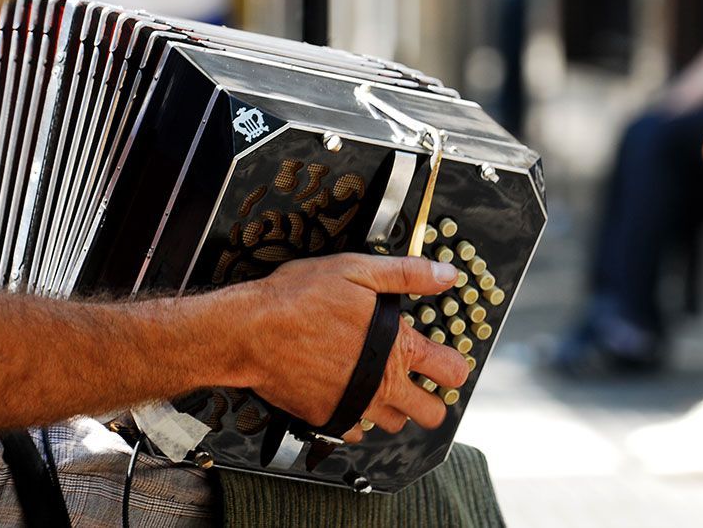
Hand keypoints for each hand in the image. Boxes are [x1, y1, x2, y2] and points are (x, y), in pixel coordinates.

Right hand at [233, 254, 469, 440]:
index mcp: (398, 348)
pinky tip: (345, 393)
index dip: (454, 366)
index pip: (452, 372)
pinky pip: (353, 432)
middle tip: (417, 382)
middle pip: (432, 413)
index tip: (445, 360)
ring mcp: (354, 406)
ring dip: (391, 407)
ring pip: (392, 423)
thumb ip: (408, 274)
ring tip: (377, 383)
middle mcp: (382, 385)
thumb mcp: (358, 271)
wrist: (248, 332)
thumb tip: (446, 275)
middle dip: (431, 399)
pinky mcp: (326, 419)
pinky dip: (354, 418)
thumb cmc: (298, 298)